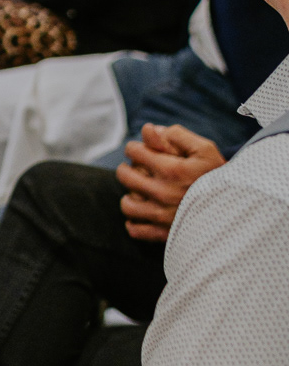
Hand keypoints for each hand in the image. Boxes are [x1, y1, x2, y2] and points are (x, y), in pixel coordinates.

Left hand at [116, 121, 225, 240]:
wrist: (240, 211)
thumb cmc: (220, 177)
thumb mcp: (205, 150)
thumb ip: (176, 135)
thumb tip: (148, 130)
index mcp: (172, 170)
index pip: (134, 152)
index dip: (135, 148)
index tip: (142, 151)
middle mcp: (163, 193)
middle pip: (125, 176)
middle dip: (129, 168)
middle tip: (140, 169)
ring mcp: (162, 216)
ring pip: (127, 205)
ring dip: (131, 195)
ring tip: (141, 191)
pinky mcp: (165, 234)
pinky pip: (136, 230)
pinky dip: (135, 222)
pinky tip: (144, 212)